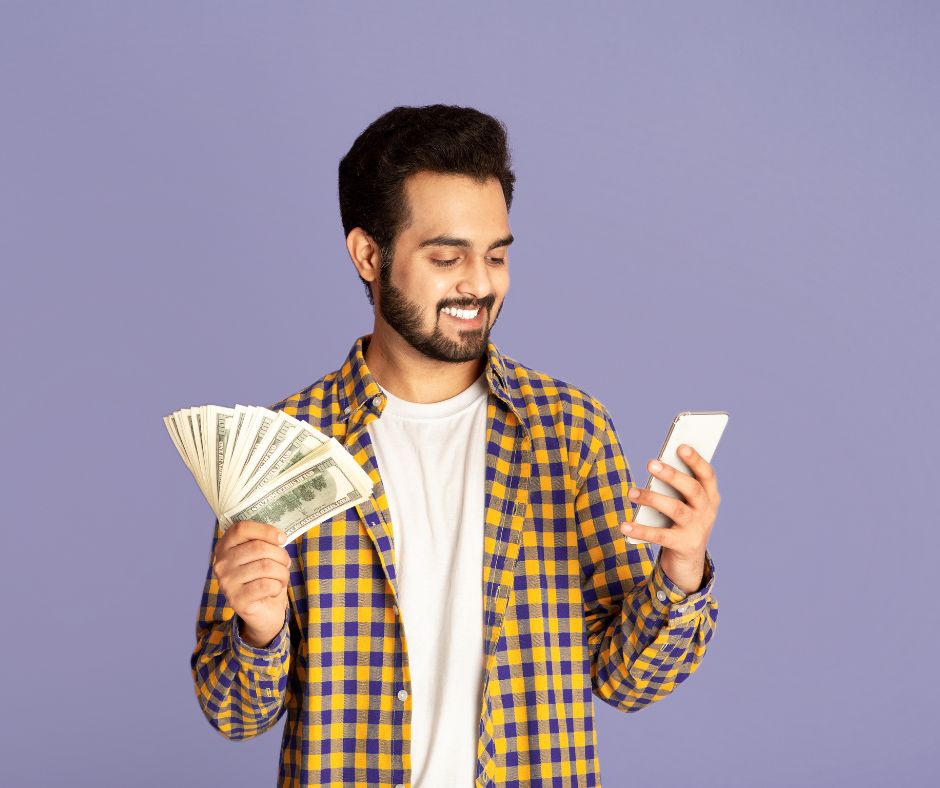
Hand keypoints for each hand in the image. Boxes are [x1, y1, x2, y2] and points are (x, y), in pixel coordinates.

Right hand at [212, 520, 290, 646]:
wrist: (263, 610)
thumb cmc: (265, 577)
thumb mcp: (263, 556)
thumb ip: (266, 542)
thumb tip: (280, 537)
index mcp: (225, 546)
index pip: (241, 528)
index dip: (265, 530)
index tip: (282, 538)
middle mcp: (221, 563)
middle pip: (258, 548)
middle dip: (280, 555)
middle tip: (286, 563)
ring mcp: (226, 582)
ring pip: (266, 567)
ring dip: (282, 572)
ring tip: (282, 577)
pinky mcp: (236, 600)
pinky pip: (266, 585)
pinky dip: (278, 586)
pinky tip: (275, 589)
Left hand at [619, 444, 720, 594]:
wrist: (688, 563)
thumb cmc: (681, 523)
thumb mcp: (683, 504)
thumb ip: (675, 487)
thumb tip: (655, 466)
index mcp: (710, 497)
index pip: (707, 474)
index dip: (696, 460)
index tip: (681, 446)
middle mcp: (707, 511)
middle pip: (692, 489)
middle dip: (672, 475)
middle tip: (651, 463)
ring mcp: (697, 530)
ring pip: (676, 509)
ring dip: (652, 498)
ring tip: (630, 492)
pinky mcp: (684, 546)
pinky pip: (659, 536)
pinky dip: (640, 530)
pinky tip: (624, 525)